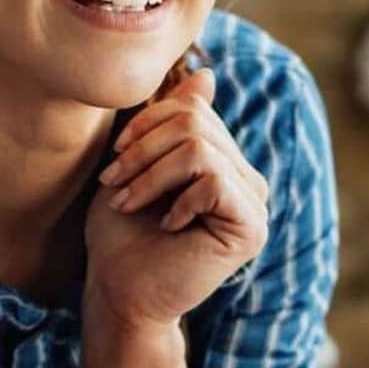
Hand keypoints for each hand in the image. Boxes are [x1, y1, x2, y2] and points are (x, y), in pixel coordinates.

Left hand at [84, 68, 268, 329]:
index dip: (147, 123)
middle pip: (196, 121)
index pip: (193, 110)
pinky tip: (168, 225)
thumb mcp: (138, 165)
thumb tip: (207, 74)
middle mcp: (246, 180)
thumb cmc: (121, 235)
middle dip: (143, 148)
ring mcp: (254, 204)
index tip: (115, 159)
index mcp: (224, 163)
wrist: (119, 293)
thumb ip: (170, 123)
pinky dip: (177, 198)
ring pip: (200, 147)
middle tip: (114, 183)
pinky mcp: (251, 227)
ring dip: (150, 174)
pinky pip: (213, 180)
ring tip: (128, 203)